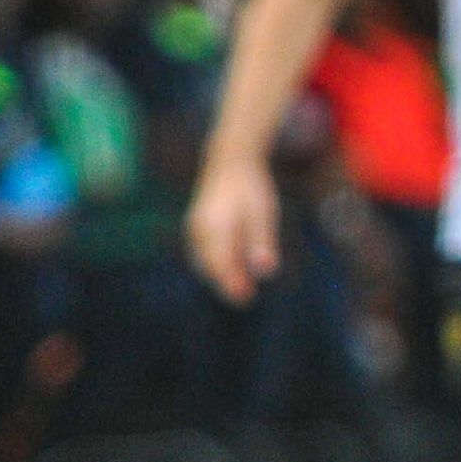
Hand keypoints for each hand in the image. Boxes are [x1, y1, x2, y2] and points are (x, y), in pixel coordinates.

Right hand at [186, 155, 280, 304]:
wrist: (230, 163)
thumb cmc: (250, 188)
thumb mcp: (263, 213)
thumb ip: (262, 241)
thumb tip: (266, 270)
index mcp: (214, 224)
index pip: (219, 262)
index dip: (231, 283)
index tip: (245, 297)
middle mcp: (198, 229)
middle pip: (210, 265)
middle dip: (226, 283)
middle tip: (246, 298)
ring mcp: (194, 230)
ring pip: (204, 262)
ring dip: (221, 276)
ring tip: (242, 290)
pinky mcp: (196, 231)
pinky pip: (204, 254)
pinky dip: (216, 266)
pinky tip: (233, 273)